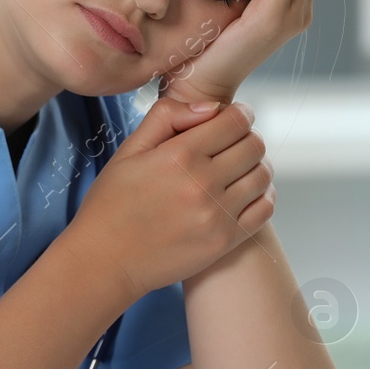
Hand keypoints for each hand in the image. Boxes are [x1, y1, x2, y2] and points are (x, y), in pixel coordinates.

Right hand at [65, 98, 273, 300]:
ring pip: (262, 176)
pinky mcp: (224, 242)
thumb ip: (167, 117)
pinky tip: (243, 192)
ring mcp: (217, 216)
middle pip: (254, 146)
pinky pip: (264, 209)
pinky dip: (261, 195)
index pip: (236, 121)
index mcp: (179, 156)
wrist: (105, 261)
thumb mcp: (130, 150)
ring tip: (238, 167)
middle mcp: (203, 185)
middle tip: (234, 142)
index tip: (235, 116)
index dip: (241, 113)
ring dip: (255, 165)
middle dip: (248, 136)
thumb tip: (211, 107)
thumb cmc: (113, 203)